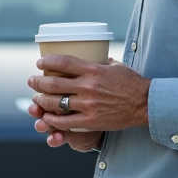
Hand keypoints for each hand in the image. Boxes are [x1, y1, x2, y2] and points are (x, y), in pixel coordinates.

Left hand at [26, 55, 149, 148]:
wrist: (145, 104)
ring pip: (55, 102)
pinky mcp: (90, 120)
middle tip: (31, 81)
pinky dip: (52, 119)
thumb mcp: (116, 66)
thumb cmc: (132, 83)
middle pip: (54, 82)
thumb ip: (100, 62)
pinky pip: (64, 121)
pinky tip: (47, 116)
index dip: (47, 61)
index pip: (63, 62)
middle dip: (38, 82)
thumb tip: (91, 55)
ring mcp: (88, 104)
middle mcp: (88, 86)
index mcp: (93, 69)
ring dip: (41, 100)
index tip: (40, 63)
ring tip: (36, 99)